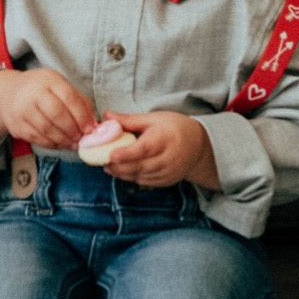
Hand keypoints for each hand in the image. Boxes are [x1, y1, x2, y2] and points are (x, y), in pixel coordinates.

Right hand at [0, 67, 95, 150]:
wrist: (9, 94)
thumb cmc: (43, 91)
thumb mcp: (60, 87)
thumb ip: (79, 103)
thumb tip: (94, 125)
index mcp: (48, 80)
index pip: (69, 98)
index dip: (81, 116)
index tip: (90, 129)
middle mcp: (33, 92)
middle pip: (57, 114)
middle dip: (73, 130)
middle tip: (81, 139)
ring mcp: (22, 109)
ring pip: (47, 129)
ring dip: (64, 140)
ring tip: (73, 143)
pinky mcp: (16, 125)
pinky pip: (37, 138)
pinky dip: (52, 144)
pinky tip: (60, 144)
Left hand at [102, 112, 218, 189]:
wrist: (198, 146)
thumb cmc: (174, 128)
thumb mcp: (153, 118)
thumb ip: (129, 120)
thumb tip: (106, 116)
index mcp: (164, 140)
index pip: (143, 149)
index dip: (126, 154)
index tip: (110, 155)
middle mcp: (168, 159)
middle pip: (138, 166)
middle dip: (117, 165)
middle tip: (100, 159)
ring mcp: (168, 173)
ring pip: (138, 176)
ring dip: (121, 172)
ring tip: (108, 165)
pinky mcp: (166, 182)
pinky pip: (144, 182)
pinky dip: (131, 177)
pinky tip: (123, 169)